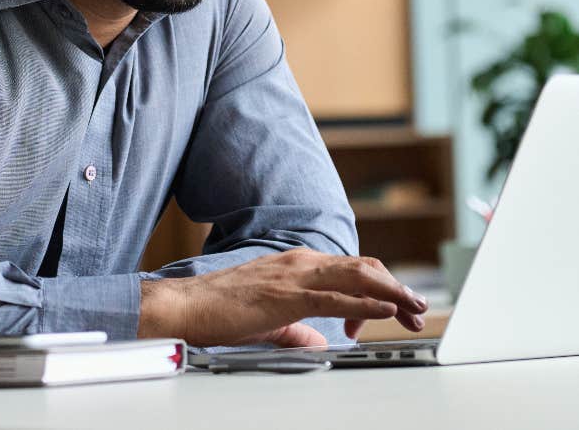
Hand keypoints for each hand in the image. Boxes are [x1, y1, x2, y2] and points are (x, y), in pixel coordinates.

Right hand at [138, 247, 427, 346]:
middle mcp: (299, 262)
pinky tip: (386, 310)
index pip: (350, 269)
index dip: (378, 287)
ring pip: (356, 276)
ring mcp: (294, 276)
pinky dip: (366, 302)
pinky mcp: (287, 296)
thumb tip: (321, 342)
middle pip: (362, 268)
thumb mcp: (270, 320)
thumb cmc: (221, 310)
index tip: (393, 311)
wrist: (188, 305)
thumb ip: (298, 329)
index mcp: (296, 265)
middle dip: (395, 287)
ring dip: (391, 291)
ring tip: (414, 306)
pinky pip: (335, 297)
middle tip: (418, 308)